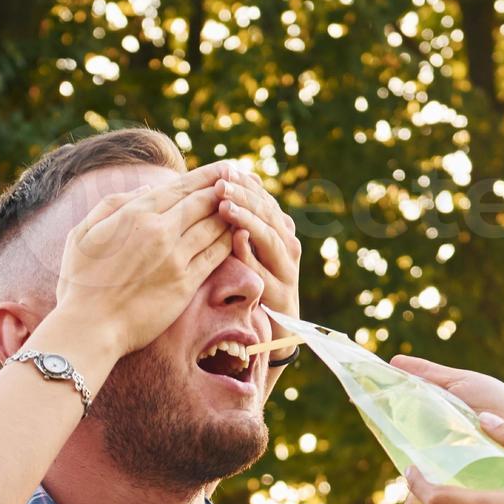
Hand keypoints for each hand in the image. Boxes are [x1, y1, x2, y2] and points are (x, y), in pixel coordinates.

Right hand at [52, 171, 241, 360]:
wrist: (90, 327)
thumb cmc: (80, 283)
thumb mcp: (83, 234)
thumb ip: (112, 205)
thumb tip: (144, 190)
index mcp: (135, 214)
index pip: (180, 187)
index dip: (206, 176)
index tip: (223, 170)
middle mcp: (159, 230)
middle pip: (203, 201)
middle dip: (226, 188)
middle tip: (243, 180)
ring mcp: (175, 257)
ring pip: (214, 225)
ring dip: (232, 213)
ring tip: (247, 204)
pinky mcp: (185, 283)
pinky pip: (216, 255)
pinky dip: (230, 241)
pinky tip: (239, 235)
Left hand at [195, 162, 302, 336]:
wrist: (273, 334)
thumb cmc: (251, 287)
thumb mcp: (243, 253)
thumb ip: (236, 227)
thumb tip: (215, 190)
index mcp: (280, 231)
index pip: (263, 199)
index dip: (245, 184)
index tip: (224, 169)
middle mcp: (288, 246)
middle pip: (268, 214)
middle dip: (244, 196)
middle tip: (221, 183)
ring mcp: (288, 270)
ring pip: (270, 237)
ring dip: (248, 219)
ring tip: (225, 206)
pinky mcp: (282, 295)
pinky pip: (265, 270)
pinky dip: (252, 253)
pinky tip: (238, 239)